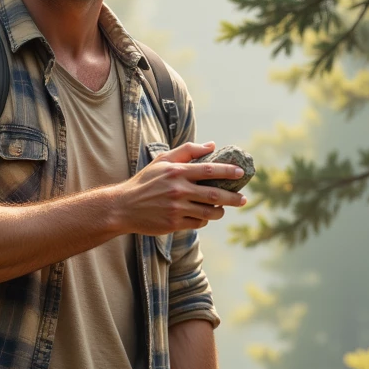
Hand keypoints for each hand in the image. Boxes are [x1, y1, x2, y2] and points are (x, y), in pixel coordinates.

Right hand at [114, 141, 246, 235]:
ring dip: (220, 212)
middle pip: (214, 194)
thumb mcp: (162, 161)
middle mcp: (178, 190)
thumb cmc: (145, 182)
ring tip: (223, 209)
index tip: (241, 173)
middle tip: (243, 199)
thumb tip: (211, 145)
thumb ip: (187, 151)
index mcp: (177, 172)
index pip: (209, 169)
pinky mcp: (174, 223)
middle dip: (233, 198)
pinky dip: (204, 220)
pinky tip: (204, 217)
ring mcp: (176, 208)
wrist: (124, 207)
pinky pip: (198, 223)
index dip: (228, 171)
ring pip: (208, 212)